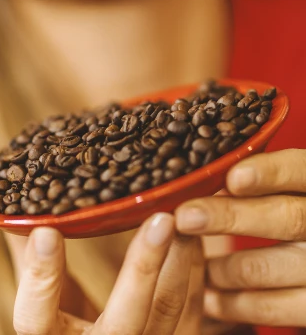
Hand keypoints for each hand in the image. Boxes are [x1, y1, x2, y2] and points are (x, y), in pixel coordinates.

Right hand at [12, 213, 204, 334]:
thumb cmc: (60, 328)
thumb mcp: (42, 306)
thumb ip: (32, 265)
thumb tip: (14, 219)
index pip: (37, 318)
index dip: (41, 276)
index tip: (46, 231)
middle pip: (123, 321)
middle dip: (144, 267)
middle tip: (161, 220)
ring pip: (167, 312)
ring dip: (179, 262)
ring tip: (185, 218)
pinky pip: (192, 309)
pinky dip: (195, 270)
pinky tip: (194, 238)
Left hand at [175, 149, 305, 327]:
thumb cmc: (282, 216)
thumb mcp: (280, 193)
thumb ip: (254, 185)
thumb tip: (200, 183)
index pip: (300, 170)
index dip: (270, 173)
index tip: (234, 178)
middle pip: (285, 218)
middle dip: (229, 217)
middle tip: (186, 218)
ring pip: (267, 267)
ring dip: (220, 267)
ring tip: (186, 260)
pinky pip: (271, 308)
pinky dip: (232, 303)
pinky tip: (206, 298)